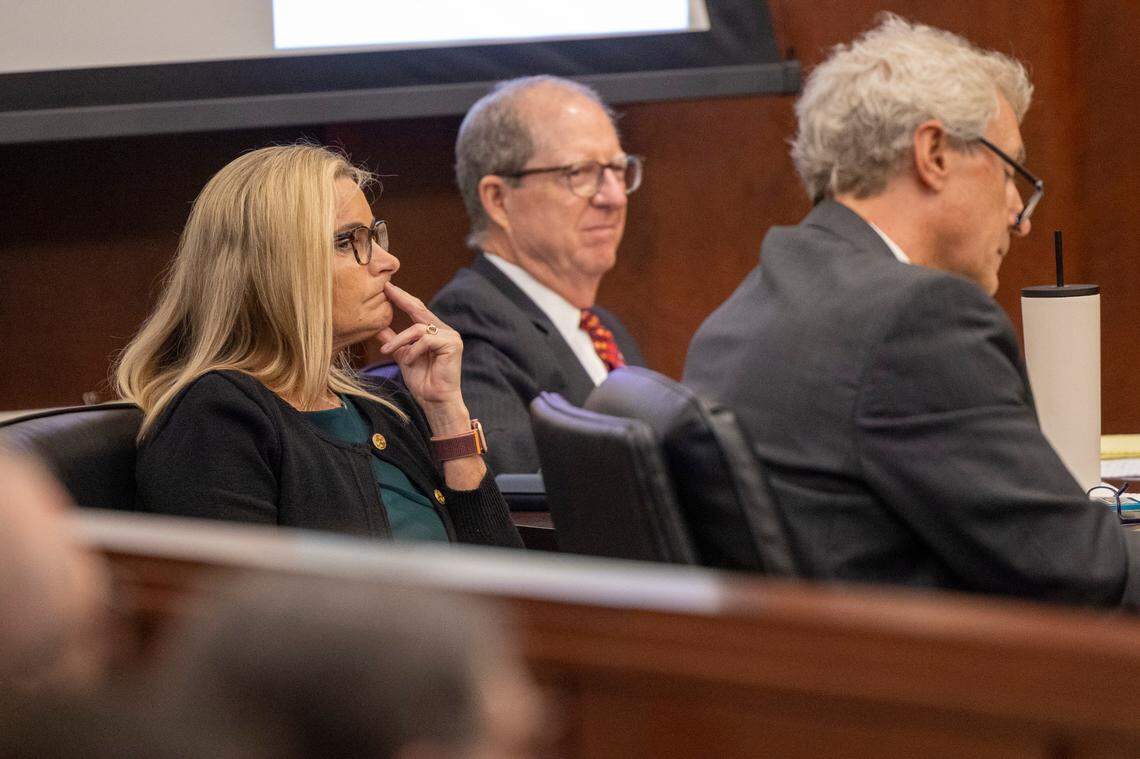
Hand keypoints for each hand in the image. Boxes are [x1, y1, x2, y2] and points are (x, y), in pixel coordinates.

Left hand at [378, 282, 465, 419]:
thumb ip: (393, 341)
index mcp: (434, 331)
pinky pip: (426, 340)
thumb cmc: (423, 381)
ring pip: (418, 328)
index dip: (402, 297)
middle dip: (401, 299)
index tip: (386, 287)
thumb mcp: (403, 356)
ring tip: (387, 352)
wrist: (435, 401)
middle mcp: (444, 330)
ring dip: (399, 340)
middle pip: (419, 309)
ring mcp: (451, 336)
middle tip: (385, 289)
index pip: (417, 309)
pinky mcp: (453, 344)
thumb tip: (376, 327)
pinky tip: (410, 361)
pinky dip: (413, 350)